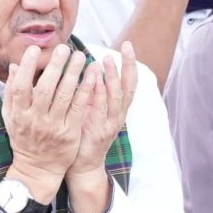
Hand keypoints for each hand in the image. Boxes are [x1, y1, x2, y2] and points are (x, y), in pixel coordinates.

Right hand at [1, 42, 87, 199]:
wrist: (37, 169)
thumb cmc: (24, 138)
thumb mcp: (10, 117)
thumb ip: (11, 91)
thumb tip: (14, 65)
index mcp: (18, 114)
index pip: (20, 86)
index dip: (27, 67)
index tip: (35, 49)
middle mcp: (35, 119)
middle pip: (45, 89)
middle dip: (55, 66)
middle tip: (64, 48)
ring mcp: (53, 127)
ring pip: (64, 96)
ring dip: (73, 74)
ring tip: (81, 56)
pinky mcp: (70, 133)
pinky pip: (79, 109)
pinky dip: (85, 92)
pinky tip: (92, 77)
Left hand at [68, 40, 138, 175]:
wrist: (82, 166)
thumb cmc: (85, 134)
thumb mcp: (93, 110)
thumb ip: (94, 91)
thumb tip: (91, 67)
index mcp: (118, 109)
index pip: (129, 83)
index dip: (130, 64)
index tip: (128, 45)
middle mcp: (118, 115)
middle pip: (128, 87)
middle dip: (128, 66)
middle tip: (126, 46)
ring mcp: (110, 124)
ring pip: (116, 98)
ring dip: (112, 78)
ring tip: (107, 60)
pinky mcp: (99, 133)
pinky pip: (100, 110)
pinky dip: (99, 94)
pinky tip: (95, 81)